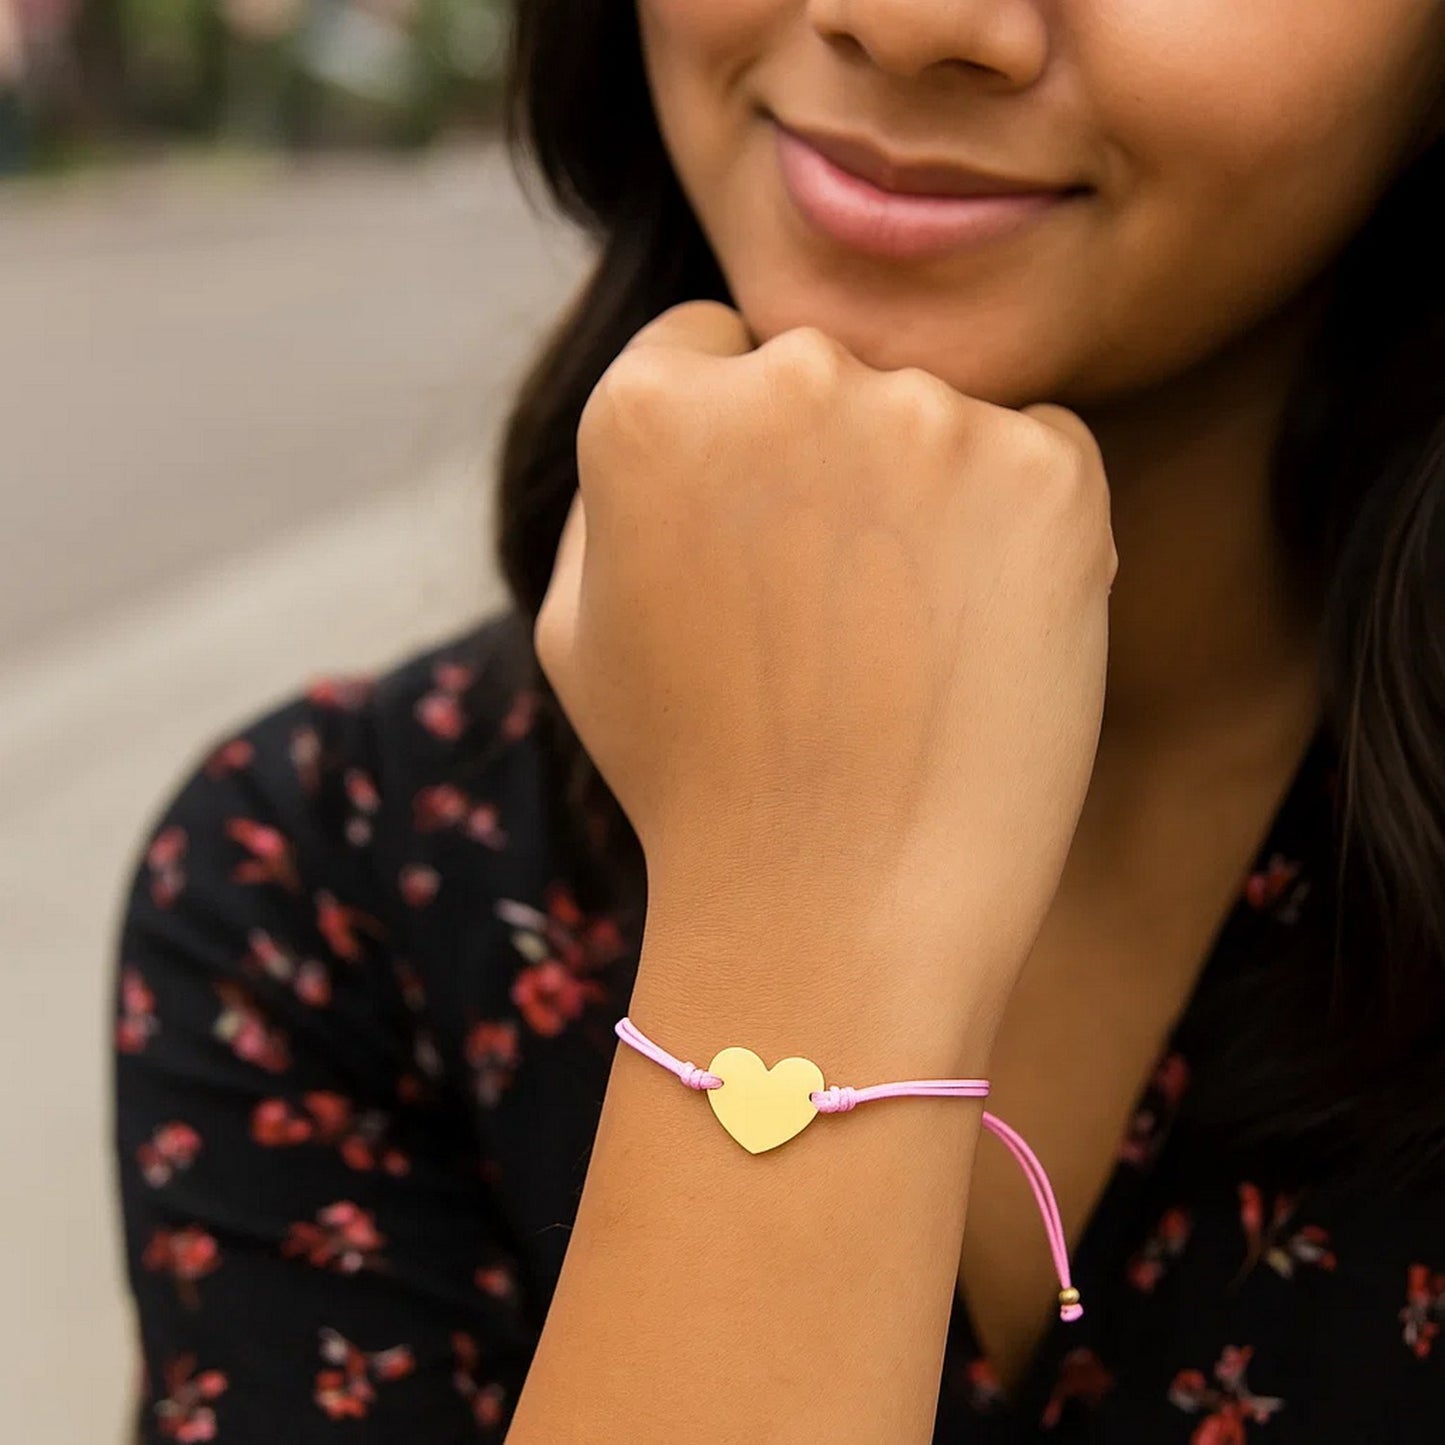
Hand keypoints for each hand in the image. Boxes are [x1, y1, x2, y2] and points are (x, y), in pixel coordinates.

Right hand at [535, 301, 1115, 1002]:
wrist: (835, 911)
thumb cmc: (693, 780)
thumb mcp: (579, 627)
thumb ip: (612, 486)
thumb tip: (677, 406)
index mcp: (649, 406)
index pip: (709, 349)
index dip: (731, 456)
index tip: (753, 548)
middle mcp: (791, 379)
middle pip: (825, 372)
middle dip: (827, 460)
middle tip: (831, 610)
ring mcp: (930, 421)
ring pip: (935, 417)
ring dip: (926, 495)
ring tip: (903, 642)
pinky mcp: (1048, 474)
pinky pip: (1038, 457)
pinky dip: (1020, 528)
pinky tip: (978, 635)